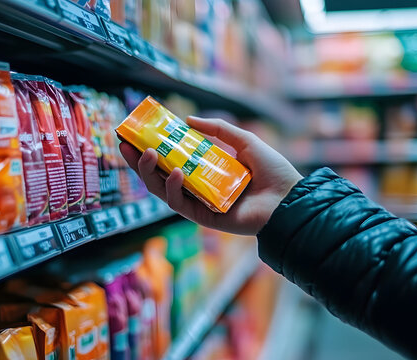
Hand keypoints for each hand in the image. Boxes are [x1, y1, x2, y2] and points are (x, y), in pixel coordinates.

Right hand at [119, 116, 301, 234]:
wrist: (290, 198)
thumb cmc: (272, 172)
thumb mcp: (244, 141)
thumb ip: (218, 129)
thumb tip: (188, 120)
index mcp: (205, 171)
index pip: (171, 160)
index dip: (151, 149)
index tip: (134, 135)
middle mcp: (199, 187)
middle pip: (160, 176)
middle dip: (139, 162)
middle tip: (127, 145)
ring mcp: (200, 203)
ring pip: (164, 191)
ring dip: (151, 173)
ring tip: (148, 154)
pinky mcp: (204, 217)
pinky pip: (181, 204)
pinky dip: (173, 189)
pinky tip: (175, 173)